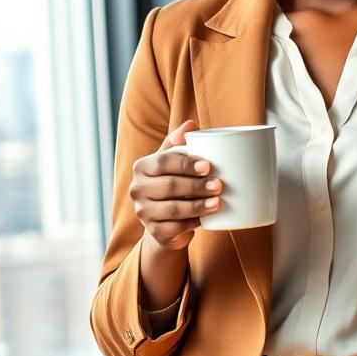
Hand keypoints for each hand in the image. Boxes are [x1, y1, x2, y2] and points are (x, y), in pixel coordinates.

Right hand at [129, 118, 222, 251]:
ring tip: (218, 202)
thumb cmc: (172, 182)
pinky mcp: (154, 231)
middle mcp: (137, 189)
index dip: (186, 164)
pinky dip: (194, 222)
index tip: (208, 166)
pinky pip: (176, 227)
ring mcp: (143, 212)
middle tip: (219, 185)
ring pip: (173, 209)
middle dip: (197, 186)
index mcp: (141, 167)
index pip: (163, 162)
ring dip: (198, 206)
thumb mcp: (173, 162)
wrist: (166, 219)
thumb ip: (178, 143)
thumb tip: (191, 124)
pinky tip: (207, 219)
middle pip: (169, 186)